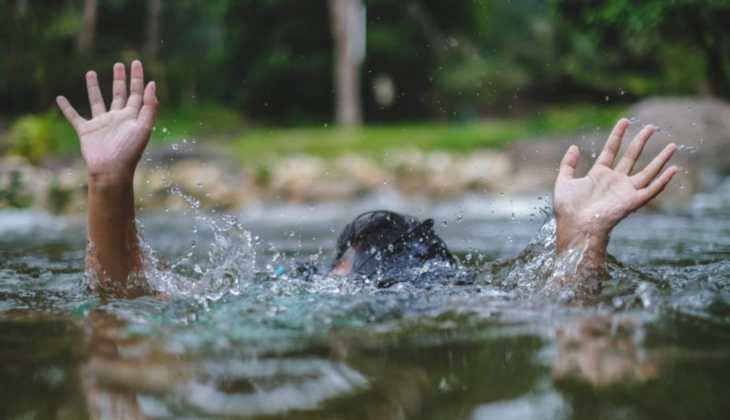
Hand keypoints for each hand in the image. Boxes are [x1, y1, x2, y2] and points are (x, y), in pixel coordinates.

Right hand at [56, 61, 157, 179]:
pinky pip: (74, 116)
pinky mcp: (86, 130)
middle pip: (119, 94)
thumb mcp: (144, 127)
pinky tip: (60, 98)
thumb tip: (152, 84)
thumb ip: (149, 107)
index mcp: (132, 116)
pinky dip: (66, 107)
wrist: (111, 170)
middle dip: (119, 79)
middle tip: (118, 64)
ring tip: (91, 72)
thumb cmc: (130, 150)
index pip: (137, 93)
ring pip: (97, 100)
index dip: (137, 78)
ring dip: (94, 87)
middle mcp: (117, 118)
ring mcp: (101, 123)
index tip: (136, 62)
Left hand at [553, 118, 677, 253]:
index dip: (617, 135)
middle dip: (641, 141)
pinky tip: (674, 169)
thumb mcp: (564, 181)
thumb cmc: (568, 209)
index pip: (611, 150)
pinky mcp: (632, 201)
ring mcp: (625, 191)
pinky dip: (663, 181)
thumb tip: (574, 146)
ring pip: (647, 171)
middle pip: (631, 157)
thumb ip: (568, 164)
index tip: (624, 121)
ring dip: (660, 159)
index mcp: (599, 175)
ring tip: (673, 145)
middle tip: (651, 127)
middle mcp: (615, 181)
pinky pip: (651, 190)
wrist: (575, 226)